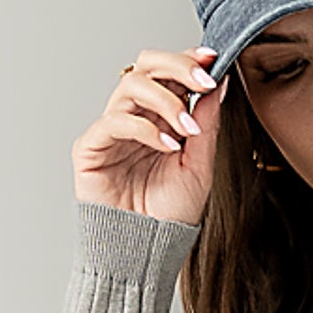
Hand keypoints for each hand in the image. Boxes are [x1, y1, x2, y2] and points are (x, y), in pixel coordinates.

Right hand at [72, 44, 222, 220]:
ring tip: (187, 128)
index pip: (168, 73)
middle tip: (202, 81)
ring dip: (166, 100)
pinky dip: (145, 128)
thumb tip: (220, 82)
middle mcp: (134, 117)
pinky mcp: (91, 147)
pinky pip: (114, 121)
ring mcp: (111, 130)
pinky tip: (167, 145)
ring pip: (131, 85)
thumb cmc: (169, 215)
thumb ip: (207, 124)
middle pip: (146, 66)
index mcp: (159, 117)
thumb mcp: (199, 166)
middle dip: (177, 66)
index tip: (212, 60)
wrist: (146, 252)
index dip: (187, 60)